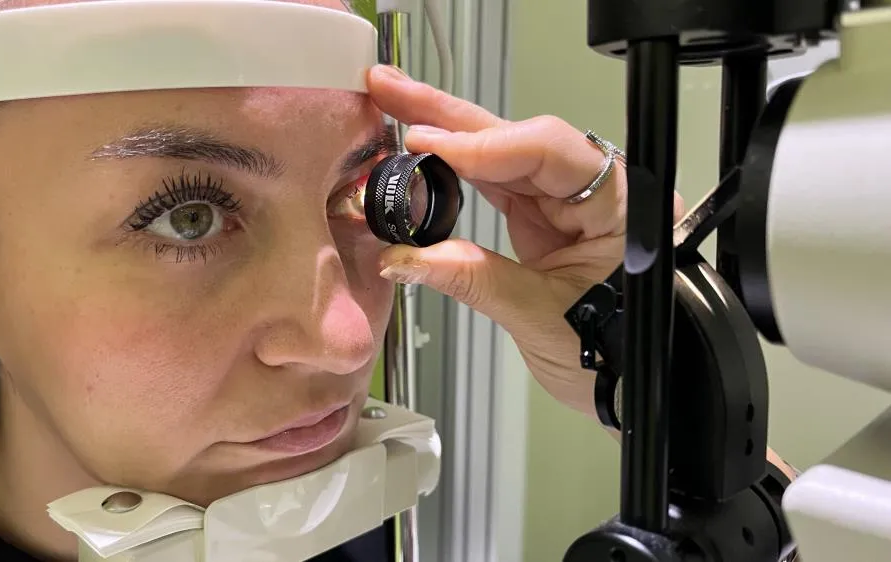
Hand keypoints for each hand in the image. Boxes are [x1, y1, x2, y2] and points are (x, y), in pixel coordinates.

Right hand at [367, 64, 683, 417]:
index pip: (547, 149)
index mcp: (620, 205)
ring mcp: (569, 203)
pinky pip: (498, 183)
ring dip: (448, 134)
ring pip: (503, 154)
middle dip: (452, 117)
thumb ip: (474, 279)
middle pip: (519, 137)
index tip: (428, 145)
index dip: (483, 143)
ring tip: (396, 107)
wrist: (639, 387)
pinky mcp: (546, 219)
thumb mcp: (542, 320)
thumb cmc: (623, 357)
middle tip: (392, 90)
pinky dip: (458, 170)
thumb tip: (406, 257)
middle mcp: (598, 192)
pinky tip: (423, 152)